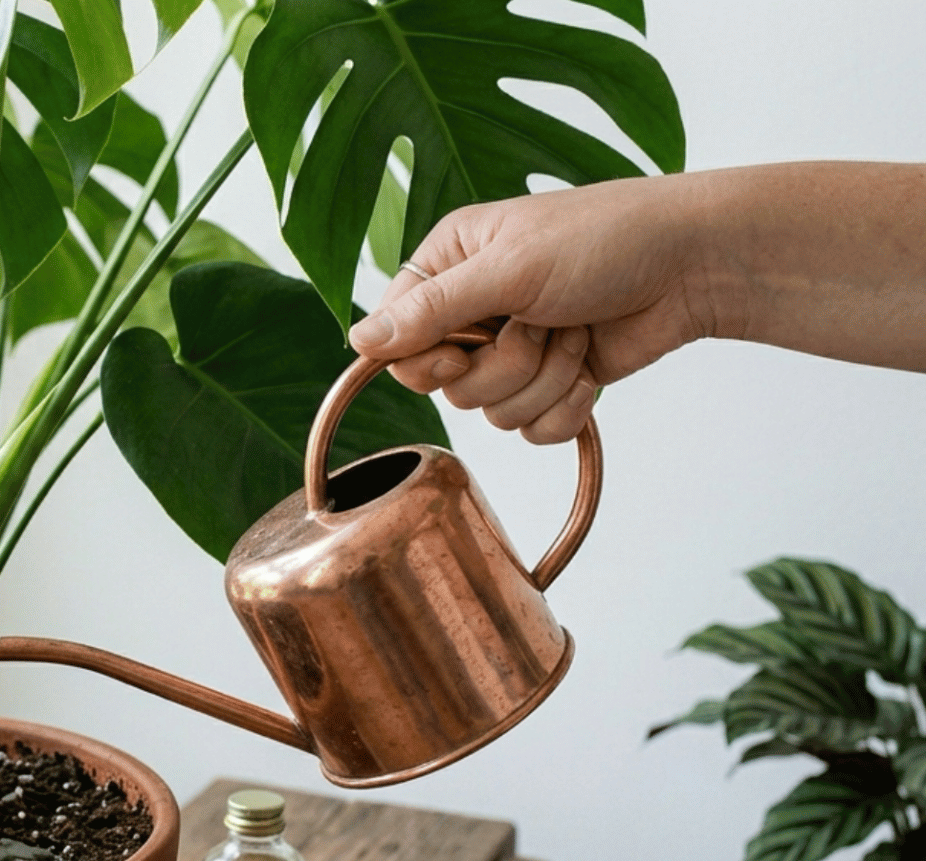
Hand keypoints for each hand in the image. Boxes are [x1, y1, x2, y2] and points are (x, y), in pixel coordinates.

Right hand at [349, 174, 716, 442]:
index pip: (395, 339)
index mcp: (449, 264)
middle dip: (502, 366)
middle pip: (444, 385)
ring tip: (575, 333)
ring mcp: (513, 349)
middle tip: (539, 324)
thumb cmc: (608, 240)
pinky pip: (530, 430)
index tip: (464, 347)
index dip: (427, 359)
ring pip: (490, 412)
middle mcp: (473, 308)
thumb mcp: (508, 268)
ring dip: (543, 380)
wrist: (694, 265)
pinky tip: (590, 369)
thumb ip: (430, 310)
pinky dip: (566, 408)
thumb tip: (357, 342)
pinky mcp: (552, 382)